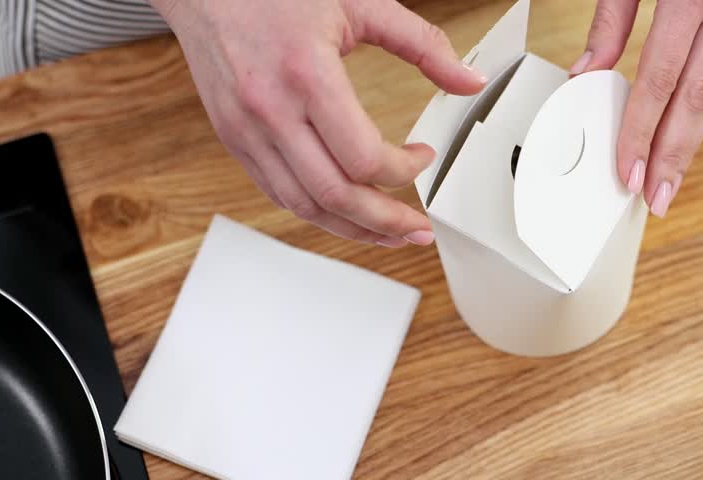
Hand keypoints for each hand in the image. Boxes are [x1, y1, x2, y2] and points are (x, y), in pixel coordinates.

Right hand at [151, 0, 486, 246]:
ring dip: (353, 230)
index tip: (423, 157)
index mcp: (306, 75)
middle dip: (385, 222)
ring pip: (305, 207)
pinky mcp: (234, 141)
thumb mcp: (359, 4)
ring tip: (389, 234)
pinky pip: (279, 195)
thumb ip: (421, 43)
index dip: (404, 171)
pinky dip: (317, 213)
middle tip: (418, 229)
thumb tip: (468, 80)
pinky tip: (345, 215)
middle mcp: (271, 111)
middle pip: (335, 196)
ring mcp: (247, 132)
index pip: (363, 157)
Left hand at [571, 0, 702, 217]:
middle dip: (674, 153)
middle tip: (655, 198)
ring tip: (670, 180)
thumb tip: (586, 75)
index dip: (643, 130)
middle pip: (699, 96)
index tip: (628, 171)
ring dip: (693, 141)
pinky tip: (685, 136)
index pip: (662, 78)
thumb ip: (611, 18)